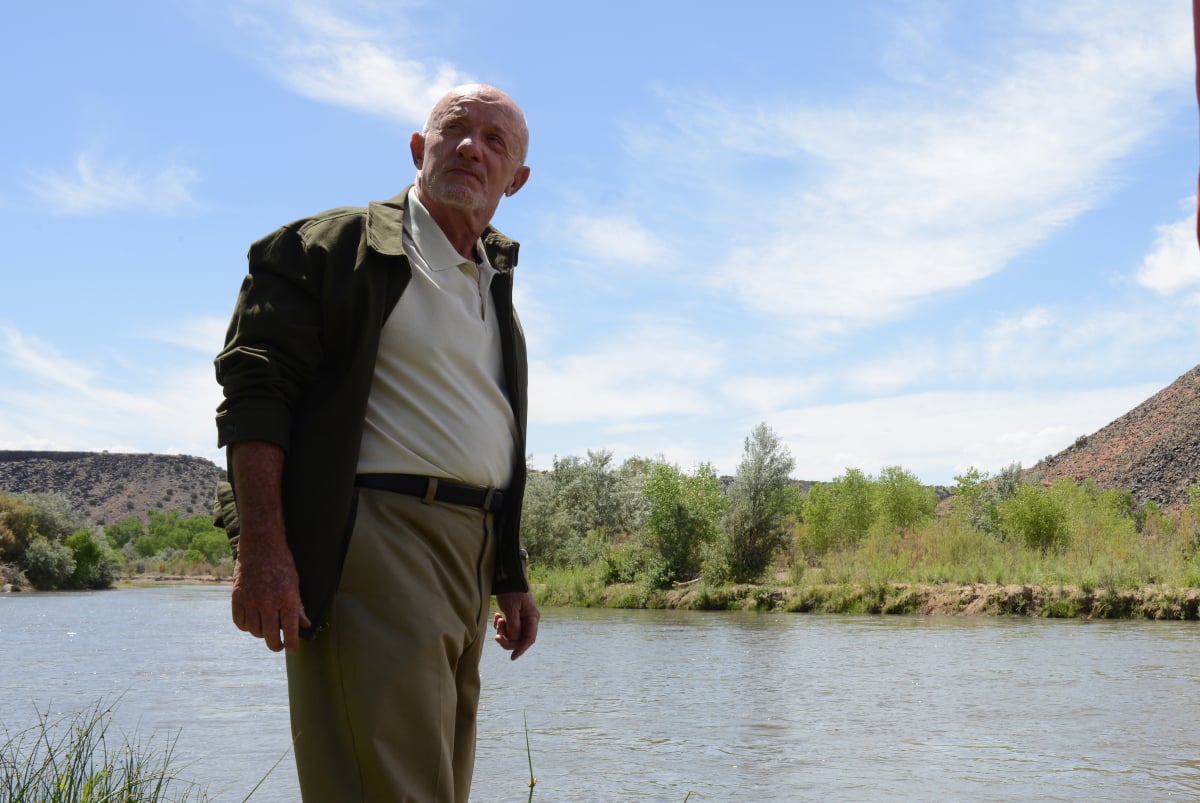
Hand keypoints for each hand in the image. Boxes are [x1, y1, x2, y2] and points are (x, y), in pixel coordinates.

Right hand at [231, 536, 310, 652]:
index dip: (291, 644)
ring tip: (266, 629)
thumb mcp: (295, 583)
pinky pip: (239, 622)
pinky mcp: (237, 596)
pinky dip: (246, 626)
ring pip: (254, 631)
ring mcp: (251, 600)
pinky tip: (252, 622)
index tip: (292, 649)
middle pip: (269, 636)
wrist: (261, 545)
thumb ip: (298, 606)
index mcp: (286, 598)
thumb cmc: (282, 564)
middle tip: (278, 646)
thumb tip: (304, 625)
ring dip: (260, 634)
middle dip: (275, 645)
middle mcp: (268, 602)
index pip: (289, 630)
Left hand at [493, 591, 539, 659]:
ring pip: (511, 635)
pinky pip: (507, 628)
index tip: (512, 658)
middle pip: (518, 639)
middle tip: (496, 634)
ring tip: (497, 618)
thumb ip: (513, 625)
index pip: (529, 639)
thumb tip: (512, 639)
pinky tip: (497, 616)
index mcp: (532, 618)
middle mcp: (528, 621)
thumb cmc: (511, 591)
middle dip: (506, 638)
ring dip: (502, 630)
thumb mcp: (511, 608)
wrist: (508, 578)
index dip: (521, 649)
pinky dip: (501, 625)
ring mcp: (522, 619)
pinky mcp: (514, 617)